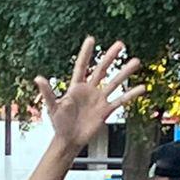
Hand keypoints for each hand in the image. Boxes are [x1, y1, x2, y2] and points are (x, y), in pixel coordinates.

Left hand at [34, 38, 144, 152]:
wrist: (69, 140)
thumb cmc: (58, 123)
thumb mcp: (52, 107)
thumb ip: (47, 92)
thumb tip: (38, 78)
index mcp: (76, 87)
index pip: (82, 66)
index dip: (86, 53)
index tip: (91, 39)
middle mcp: (89, 90)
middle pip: (102, 69)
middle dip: (110, 57)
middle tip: (120, 44)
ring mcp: (99, 99)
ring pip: (114, 83)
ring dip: (124, 73)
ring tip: (136, 61)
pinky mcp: (106, 110)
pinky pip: (120, 101)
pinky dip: (130, 94)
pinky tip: (141, 88)